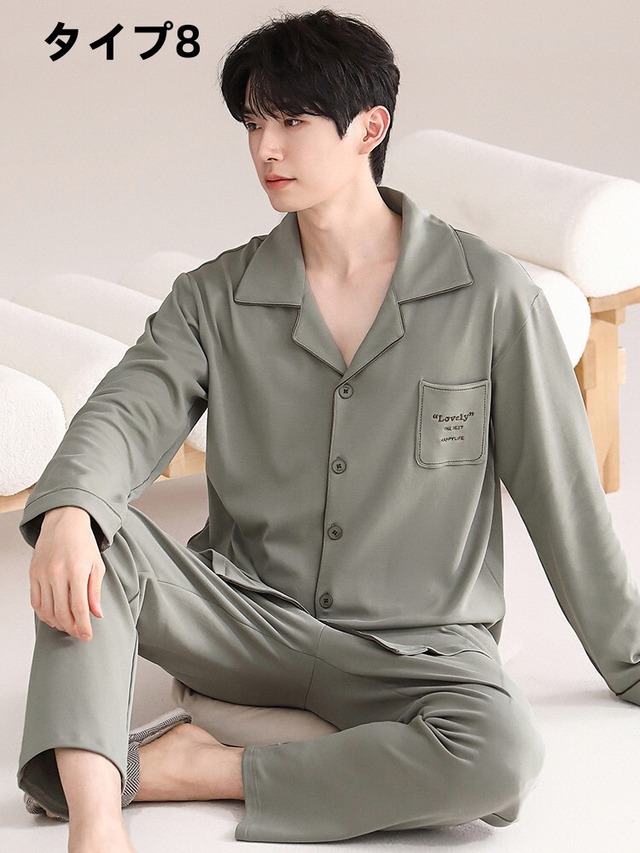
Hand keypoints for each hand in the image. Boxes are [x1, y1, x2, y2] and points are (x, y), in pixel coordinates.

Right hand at [29, 506, 104, 641]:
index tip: (87, 636)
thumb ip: (95, 592)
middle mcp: (58, 573)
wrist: (64, 522)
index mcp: (77, 570)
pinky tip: (53, 617)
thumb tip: (96, 614)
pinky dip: (44, 614)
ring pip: (47, 610)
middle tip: (78, 633)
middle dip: (71, 628)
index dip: (83, 626)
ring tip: (68, 626)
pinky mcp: (33, 574)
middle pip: (62, 612)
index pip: (79, 607)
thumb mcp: (97, 565)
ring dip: (58, 623)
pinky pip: (36, 602)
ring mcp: (43, 574)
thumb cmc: (83, 543)